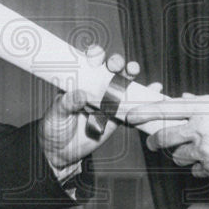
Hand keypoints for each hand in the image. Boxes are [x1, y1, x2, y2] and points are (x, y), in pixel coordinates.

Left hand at [38, 46, 139, 169]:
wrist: (62, 153)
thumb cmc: (54, 128)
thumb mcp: (56, 114)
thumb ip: (67, 104)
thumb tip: (81, 94)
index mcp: (79, 82)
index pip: (88, 63)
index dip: (95, 56)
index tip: (97, 57)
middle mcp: (95, 87)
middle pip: (109, 69)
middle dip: (115, 62)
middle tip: (116, 66)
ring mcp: (108, 101)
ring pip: (123, 83)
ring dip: (130, 74)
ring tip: (133, 70)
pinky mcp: (117, 116)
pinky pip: (132, 105)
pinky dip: (145, 96)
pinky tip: (154, 89)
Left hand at [125, 93, 208, 179]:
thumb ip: (202, 101)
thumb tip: (181, 99)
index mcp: (204, 109)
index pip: (166, 108)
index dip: (145, 112)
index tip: (133, 115)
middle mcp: (200, 129)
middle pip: (164, 137)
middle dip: (156, 141)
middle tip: (155, 142)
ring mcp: (204, 150)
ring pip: (178, 156)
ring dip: (182, 154)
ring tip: (197, 149)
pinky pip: (195, 169)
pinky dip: (199, 166)